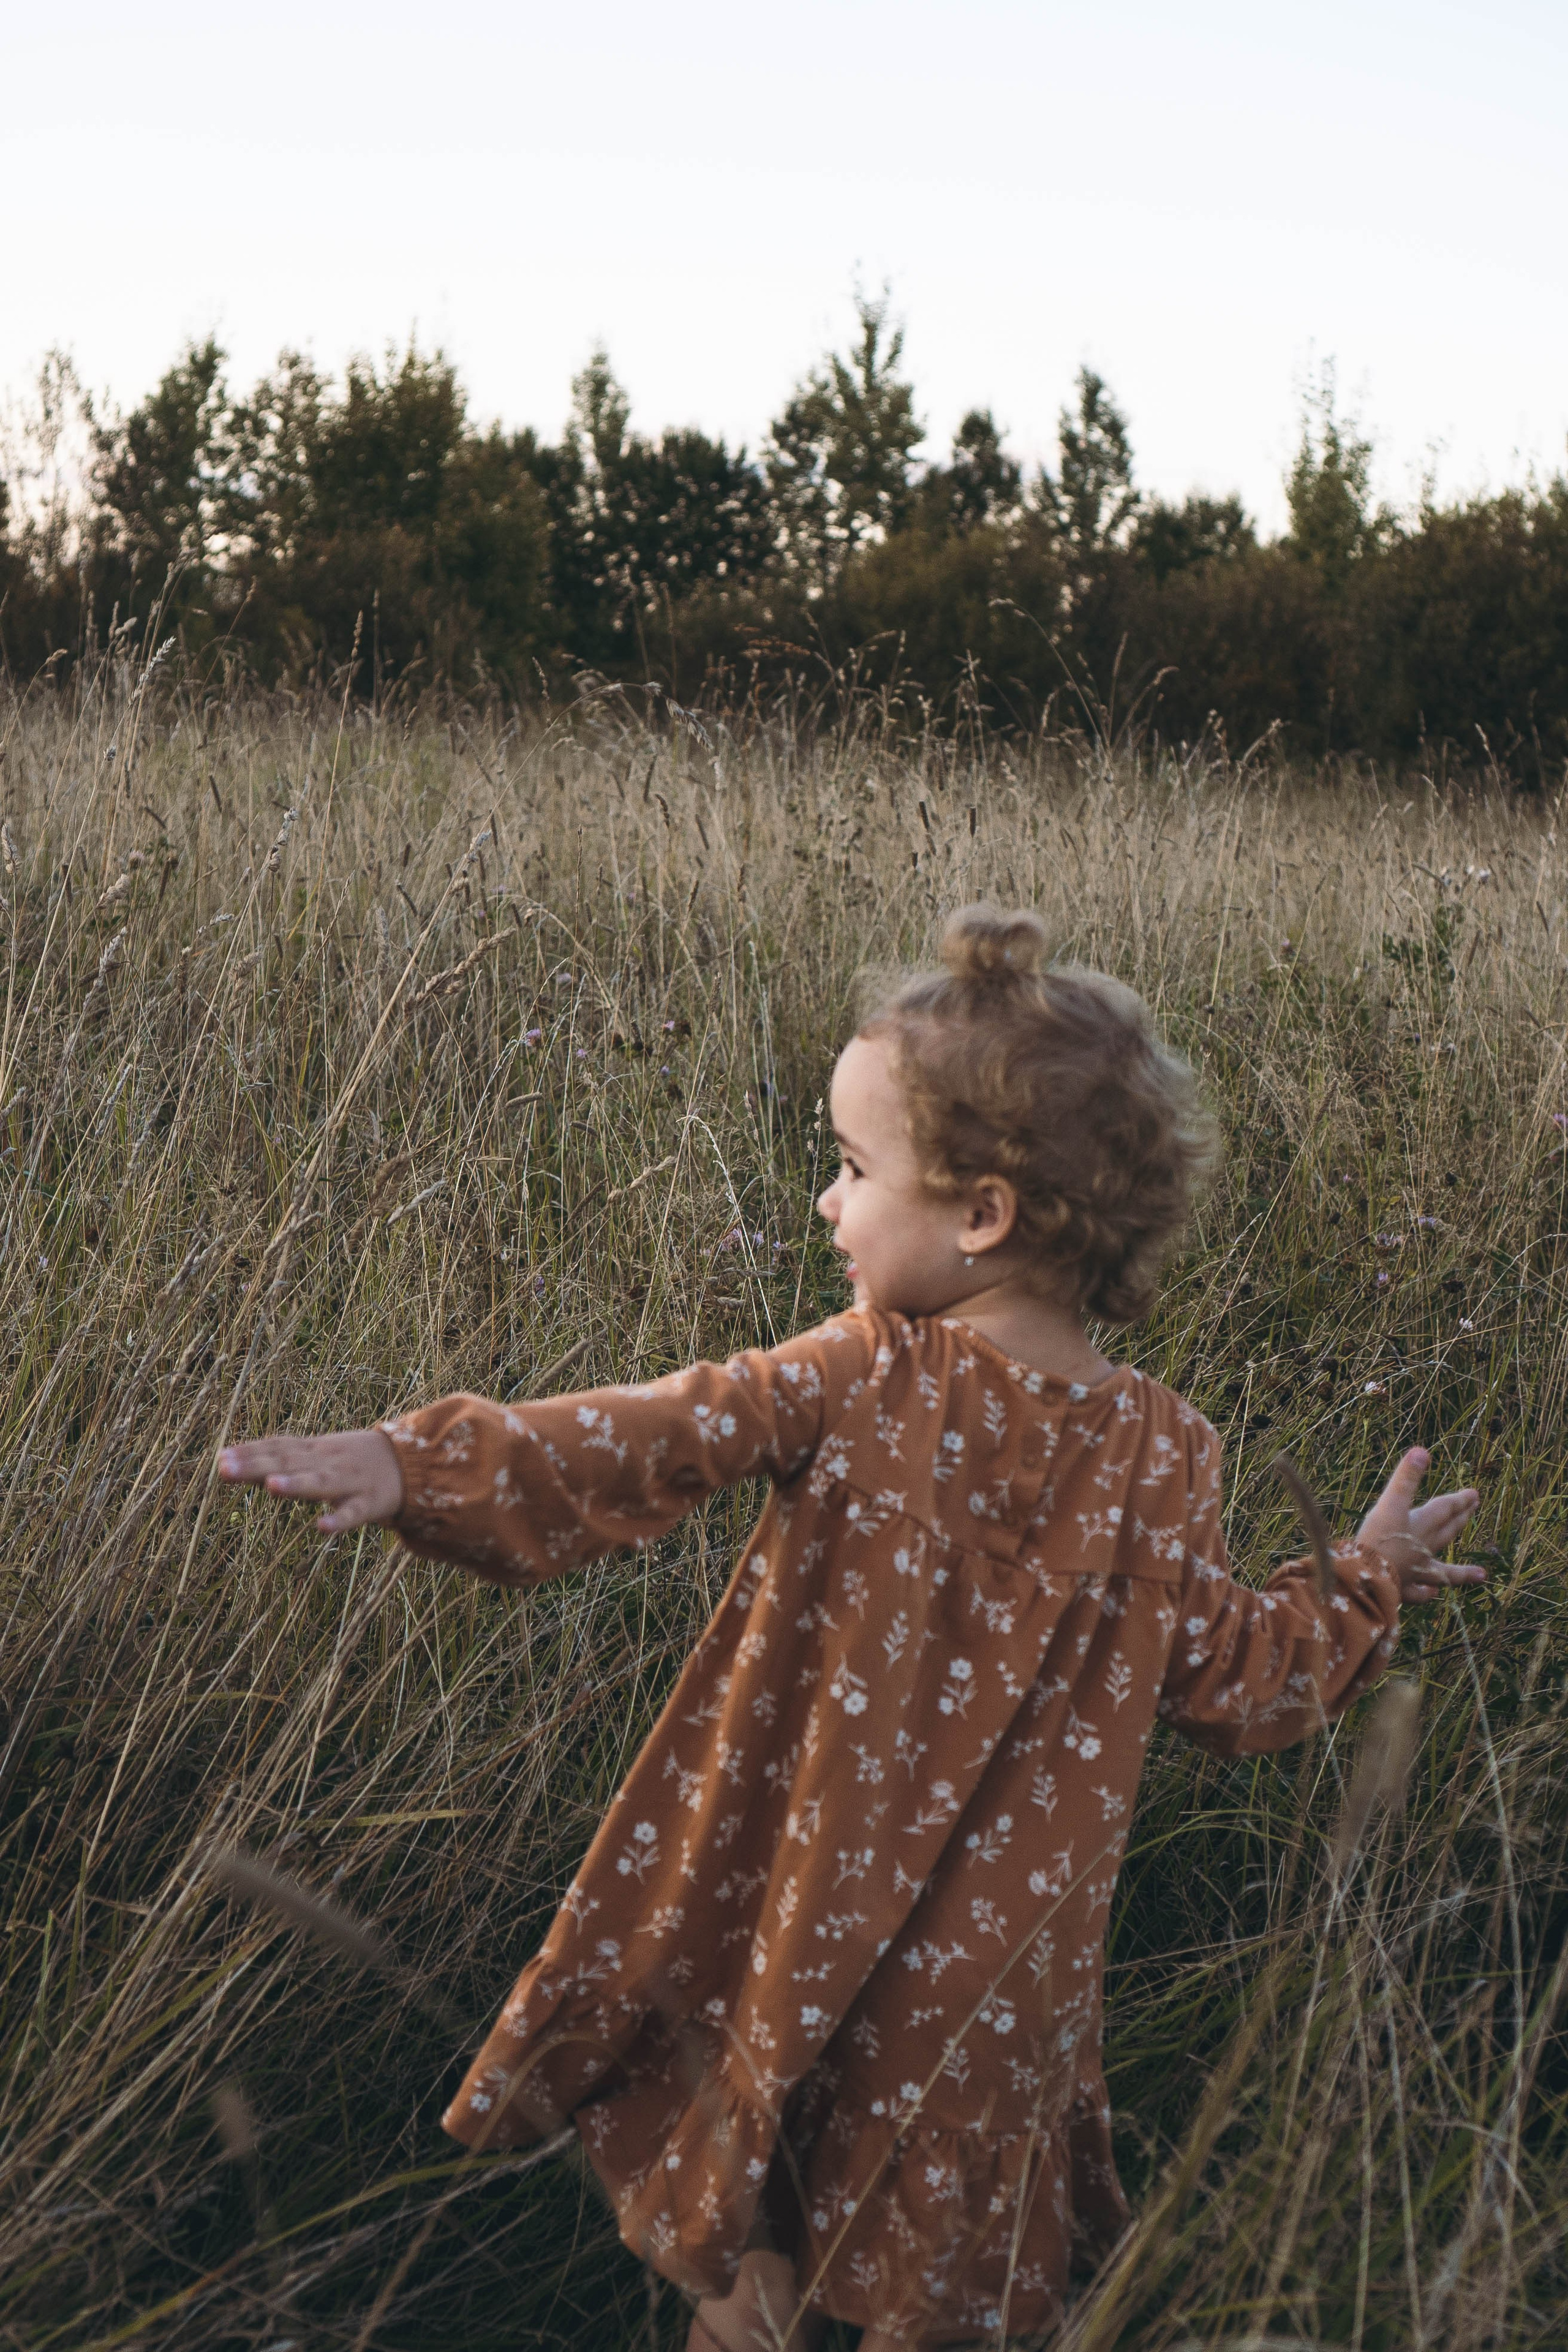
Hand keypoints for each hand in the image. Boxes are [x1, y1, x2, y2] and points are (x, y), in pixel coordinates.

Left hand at [218, 1429, 403, 1533]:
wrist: (409, 1465)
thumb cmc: (348, 1461)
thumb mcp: (314, 1455)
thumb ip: (274, 1459)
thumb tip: (223, 1460)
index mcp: (313, 1450)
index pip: (278, 1448)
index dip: (250, 1453)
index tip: (220, 1459)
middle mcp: (327, 1462)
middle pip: (290, 1463)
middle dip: (257, 1466)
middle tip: (225, 1470)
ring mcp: (348, 1482)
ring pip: (320, 1484)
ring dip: (296, 1485)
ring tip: (271, 1488)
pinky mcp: (368, 1504)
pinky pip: (352, 1514)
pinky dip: (338, 1520)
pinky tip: (321, 1528)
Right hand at [1357, 1446, 1484, 1603]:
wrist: (1365, 1577)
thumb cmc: (1377, 1539)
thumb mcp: (1389, 1504)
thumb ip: (1406, 1479)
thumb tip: (1422, 1451)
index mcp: (1421, 1526)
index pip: (1444, 1509)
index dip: (1459, 1499)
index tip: (1474, 1493)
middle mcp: (1423, 1549)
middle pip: (1447, 1532)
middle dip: (1460, 1520)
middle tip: (1474, 1509)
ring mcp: (1416, 1572)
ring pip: (1443, 1570)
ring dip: (1462, 1571)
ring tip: (1482, 1575)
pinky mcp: (1403, 1589)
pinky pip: (1419, 1592)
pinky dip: (1427, 1592)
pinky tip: (1432, 1591)